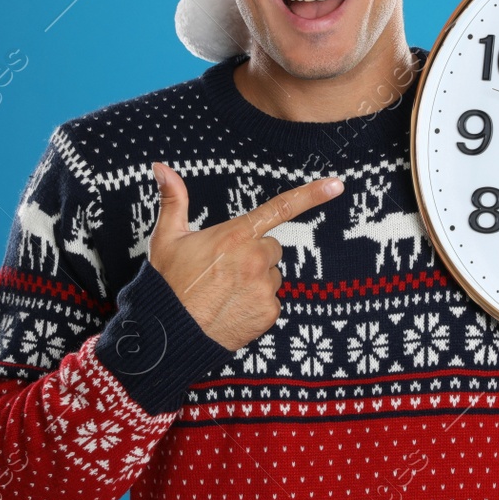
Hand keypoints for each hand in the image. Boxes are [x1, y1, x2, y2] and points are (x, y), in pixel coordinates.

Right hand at [147, 161, 343, 351]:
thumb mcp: (167, 237)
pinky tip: (232, 309)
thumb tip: (161, 166)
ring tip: (225, 292)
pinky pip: (272, 302)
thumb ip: (173, 199)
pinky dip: (256, 305)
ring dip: (256, 281)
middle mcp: (255, 259)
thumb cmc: (167, 284)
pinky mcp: (268, 313)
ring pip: (271, 276)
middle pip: (271, 248)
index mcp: (236, 235)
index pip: (280, 208)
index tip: (336, 185)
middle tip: (224, 270)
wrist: (169, 333)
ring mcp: (264, 287)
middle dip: (254, 256)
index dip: (312, 194)